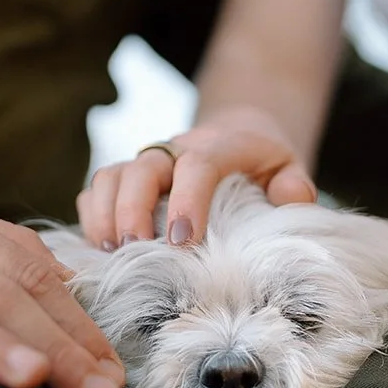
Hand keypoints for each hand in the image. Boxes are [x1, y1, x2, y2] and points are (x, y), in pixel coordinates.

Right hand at [77, 110, 316, 249]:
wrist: (238, 134)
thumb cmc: (263, 163)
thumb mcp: (289, 167)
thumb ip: (294, 185)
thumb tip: (291, 200)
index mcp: (220, 146)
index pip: (199, 164)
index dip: (188, 199)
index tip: (182, 240)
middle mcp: (177, 150)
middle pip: (143, 167)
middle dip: (133, 209)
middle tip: (134, 249)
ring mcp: (148, 163)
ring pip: (112, 175)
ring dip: (106, 215)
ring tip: (111, 254)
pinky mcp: (126, 178)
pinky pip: (96, 189)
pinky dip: (92, 217)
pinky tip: (100, 249)